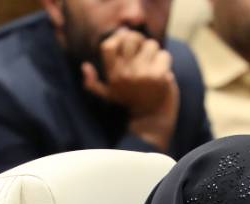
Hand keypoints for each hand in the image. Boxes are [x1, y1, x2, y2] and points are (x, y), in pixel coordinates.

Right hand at [81, 28, 178, 150]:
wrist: (150, 119)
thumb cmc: (130, 104)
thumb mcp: (108, 95)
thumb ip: (93, 83)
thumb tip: (85, 66)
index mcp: (112, 75)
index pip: (108, 46)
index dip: (119, 37)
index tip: (126, 38)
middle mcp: (125, 74)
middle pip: (131, 39)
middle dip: (139, 41)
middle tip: (143, 49)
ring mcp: (142, 74)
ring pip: (151, 45)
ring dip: (154, 52)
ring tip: (153, 64)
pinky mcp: (159, 76)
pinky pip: (163, 55)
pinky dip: (165, 61)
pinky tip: (162, 71)